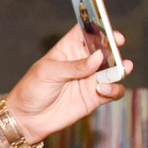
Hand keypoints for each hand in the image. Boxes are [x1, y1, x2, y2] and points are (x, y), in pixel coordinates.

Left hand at [4, 25, 134, 141]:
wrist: (27, 119)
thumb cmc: (32, 90)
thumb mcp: (49, 73)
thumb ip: (74, 66)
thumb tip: (99, 57)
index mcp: (68, 49)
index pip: (86, 32)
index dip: (99, 27)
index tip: (109, 30)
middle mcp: (82, 62)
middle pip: (105, 49)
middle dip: (114, 47)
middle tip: (117, 49)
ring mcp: (90, 79)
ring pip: (114, 69)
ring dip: (121, 68)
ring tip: (120, 69)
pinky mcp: (95, 97)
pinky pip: (114, 91)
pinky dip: (115, 89)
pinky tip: (103, 89)